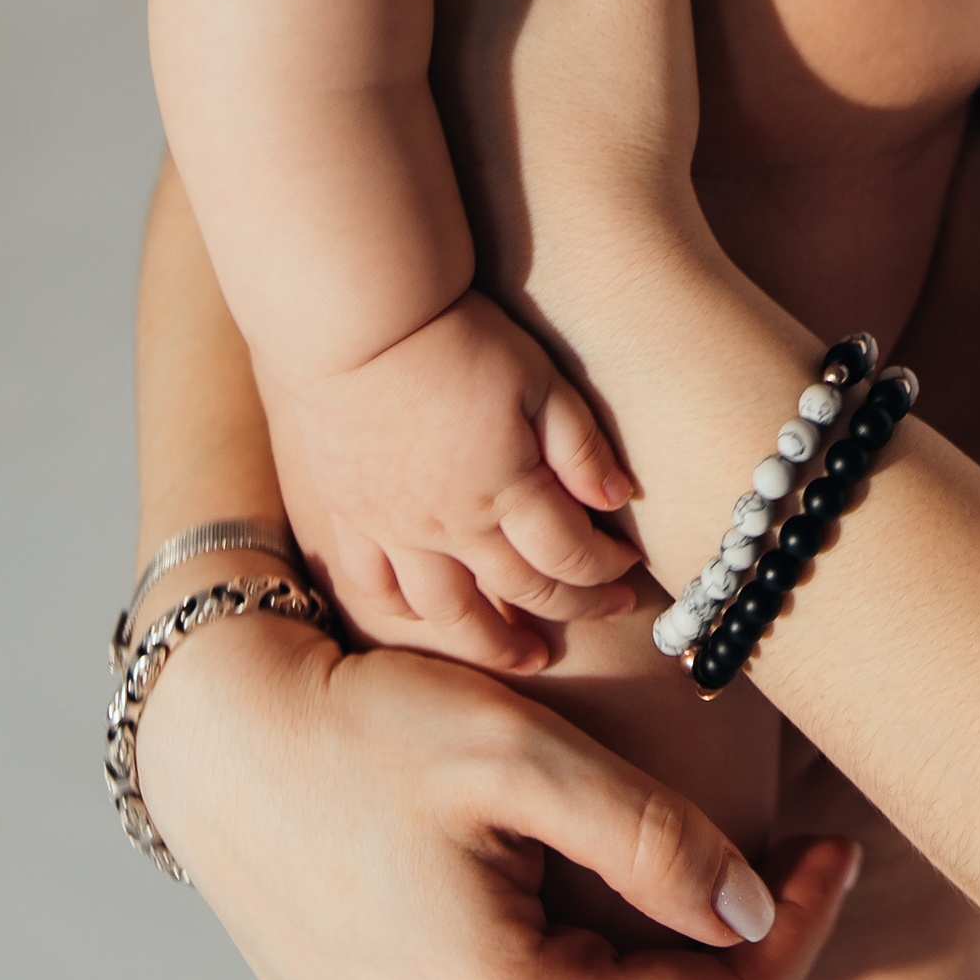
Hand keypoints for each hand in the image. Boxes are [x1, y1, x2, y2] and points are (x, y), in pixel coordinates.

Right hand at [134, 601, 859, 979]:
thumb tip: (753, 910)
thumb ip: (654, 839)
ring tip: (704, 894)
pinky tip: (607, 931)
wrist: (221, 752)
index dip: (797, 937)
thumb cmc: (367, 726)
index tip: (837, 850)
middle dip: (743, 969)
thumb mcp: (524, 755)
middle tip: (785, 866)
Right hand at [287, 289, 642, 638]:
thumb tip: (618, 498)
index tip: (629, 568)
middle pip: (521, 589)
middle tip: (608, 612)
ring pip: (449, 612)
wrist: (357, 321)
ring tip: (527, 658)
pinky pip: (375, 588)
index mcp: (505, 490)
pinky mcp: (350, 517)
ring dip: (494, 642)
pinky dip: (405, 617)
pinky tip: (430, 621)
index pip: (569, 555)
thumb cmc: (456, 339)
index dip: (606, 570)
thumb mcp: (538, 379)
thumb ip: (579, 445)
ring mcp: (394, 529)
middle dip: (574, 606)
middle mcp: (451, 527)